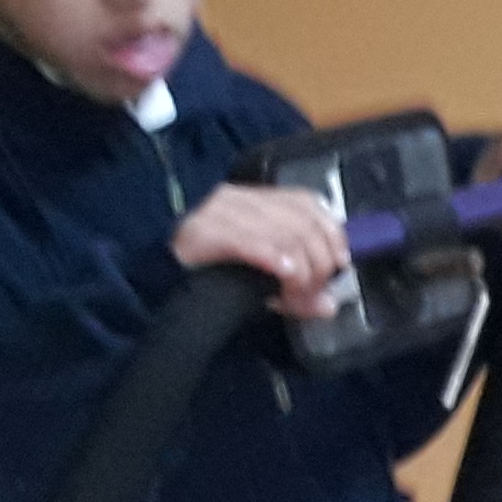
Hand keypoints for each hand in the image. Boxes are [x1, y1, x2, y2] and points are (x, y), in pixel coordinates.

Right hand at [172, 183, 350, 318]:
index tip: (340, 265)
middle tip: (310, 293)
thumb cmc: (215, 279)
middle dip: (316, 262)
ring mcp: (216, 211)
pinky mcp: (200, 231)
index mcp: (256, 199)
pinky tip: (283, 274)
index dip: (331, 232)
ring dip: (299, 271)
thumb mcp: (266, 281)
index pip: (306, 202)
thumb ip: (299, 289)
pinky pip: (249, 241)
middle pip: (300, 222)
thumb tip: (329, 304)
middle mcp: (238, 197)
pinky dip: (273, 258)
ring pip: (282, 233)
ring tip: (293, 296)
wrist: (161, 286)